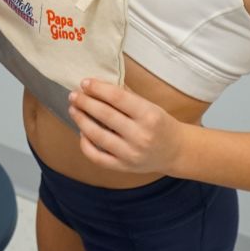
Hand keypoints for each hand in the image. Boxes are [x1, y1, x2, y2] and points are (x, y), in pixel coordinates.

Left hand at [68, 78, 185, 175]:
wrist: (176, 152)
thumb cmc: (160, 124)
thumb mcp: (150, 105)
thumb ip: (126, 96)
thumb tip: (98, 84)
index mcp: (149, 115)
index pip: (117, 98)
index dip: (98, 88)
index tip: (85, 83)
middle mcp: (140, 136)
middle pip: (105, 115)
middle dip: (85, 102)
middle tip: (73, 95)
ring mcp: (131, 154)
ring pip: (98, 136)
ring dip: (81, 121)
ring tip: (74, 110)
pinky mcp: (123, 167)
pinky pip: (97, 157)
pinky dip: (85, 144)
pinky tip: (82, 132)